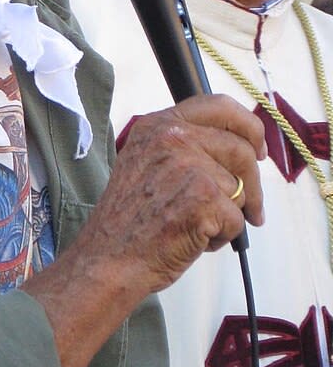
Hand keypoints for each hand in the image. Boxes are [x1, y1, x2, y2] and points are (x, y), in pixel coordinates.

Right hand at [90, 92, 264, 294]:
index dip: (248, 127)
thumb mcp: (145, 164)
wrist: (108, 259)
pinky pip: (237, 219)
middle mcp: (172, 139)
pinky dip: (222, 236)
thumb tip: (239, 150)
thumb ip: (183, 148)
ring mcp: (188, 166)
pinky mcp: (204, 198)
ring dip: (229, 214)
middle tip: (253, 210)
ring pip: (241, 188)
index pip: (219, 106)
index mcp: (157, 126)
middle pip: (241, 150)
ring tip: (194, 227)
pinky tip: (193, 240)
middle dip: (253, 184)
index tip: (257, 149)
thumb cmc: (128, 222)